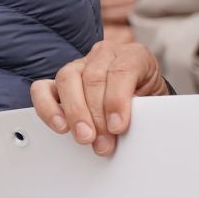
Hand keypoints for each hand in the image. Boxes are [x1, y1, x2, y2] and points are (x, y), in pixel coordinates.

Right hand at [30, 40, 168, 155]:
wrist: (142, 103)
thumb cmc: (149, 104)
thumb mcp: (155, 104)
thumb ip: (144, 110)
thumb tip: (127, 128)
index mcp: (133, 55)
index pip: (122, 70)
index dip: (118, 100)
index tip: (118, 126)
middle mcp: (104, 55)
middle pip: (93, 77)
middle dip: (97, 115)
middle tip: (103, 142)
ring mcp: (80, 65)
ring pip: (68, 78)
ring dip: (75, 112)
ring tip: (85, 137)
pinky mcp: (60, 81)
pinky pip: (43, 88)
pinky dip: (48, 108)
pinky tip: (60, 126)